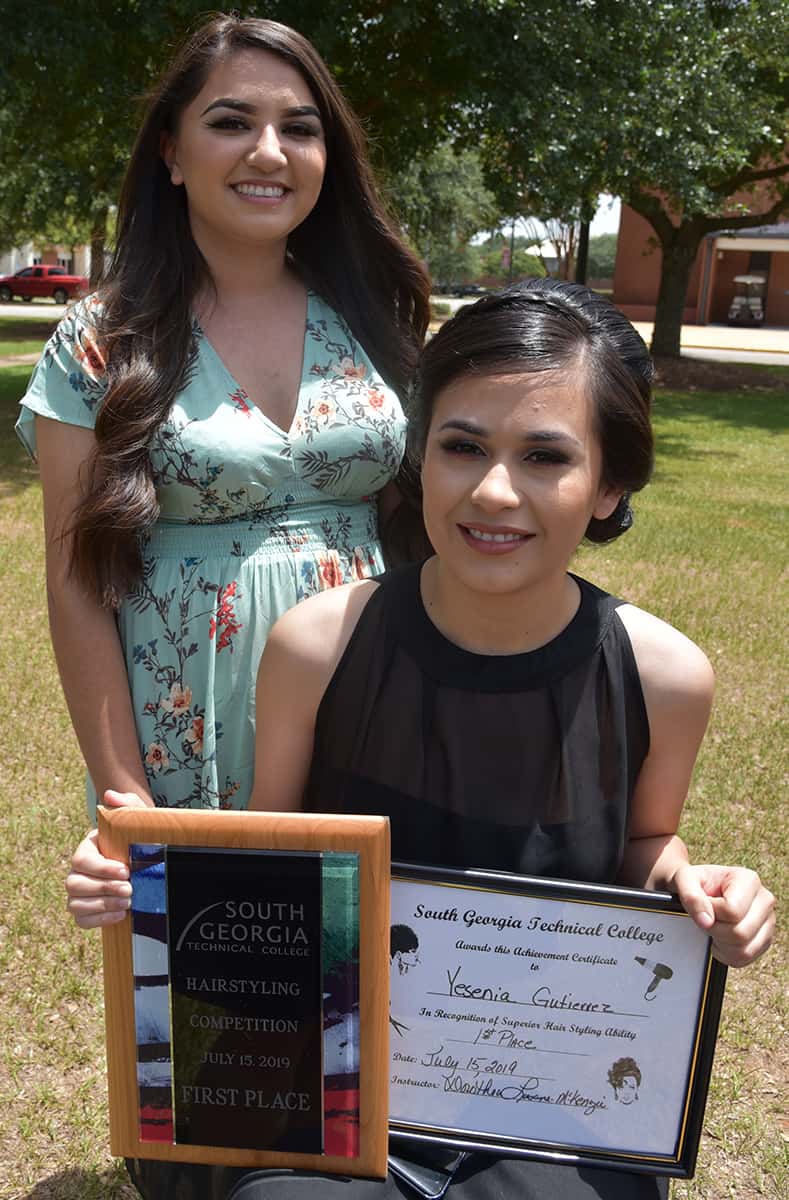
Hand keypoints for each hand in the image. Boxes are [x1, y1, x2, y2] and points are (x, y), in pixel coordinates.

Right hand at [65, 789, 147, 928]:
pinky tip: (120, 915)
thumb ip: (127, 804)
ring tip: (127, 901)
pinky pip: (81, 921)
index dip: (101, 868)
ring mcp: (79, 893)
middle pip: (75, 884)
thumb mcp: (138, 820)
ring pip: (76, 903)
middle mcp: (77, 871)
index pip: (82, 859)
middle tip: (130, 889)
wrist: (147, 865)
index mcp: (87, 849)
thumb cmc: (138, 841)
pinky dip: (99, 920)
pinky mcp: (85, 912)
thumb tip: (110, 795)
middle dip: (103, 888)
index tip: (125, 870)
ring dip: (102, 905)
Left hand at [673, 863, 775, 966]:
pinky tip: (720, 940)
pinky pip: (746, 958)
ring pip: (745, 950)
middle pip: (740, 933)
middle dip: (715, 931)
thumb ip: (692, 896)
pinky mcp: (765, 939)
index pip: (732, 910)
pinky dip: (728, 955)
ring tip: (713, 930)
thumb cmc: (697, 882)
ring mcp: (767, 921)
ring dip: (721, 946)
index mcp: (748, 880)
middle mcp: (764, 900)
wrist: (702, 888)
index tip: (703, 907)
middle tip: (706, 921)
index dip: (711, 914)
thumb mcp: (685, 879)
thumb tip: (706, 921)